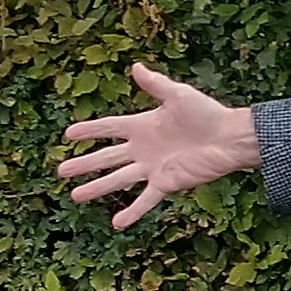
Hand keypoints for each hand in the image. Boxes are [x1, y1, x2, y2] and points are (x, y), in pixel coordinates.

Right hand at [56, 63, 259, 228]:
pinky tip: (116, 223)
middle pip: (107, 157)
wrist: (230, 138)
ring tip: (75, 196)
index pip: (109, 128)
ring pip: (119, 179)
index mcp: (143, 125)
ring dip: (97, 187)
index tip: (68, 135)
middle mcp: (143, 148)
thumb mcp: (178, 95)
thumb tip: (135, 67)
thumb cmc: (207, 113)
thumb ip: (155, 84)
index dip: (89, 130)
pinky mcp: (166, 182)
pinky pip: (146, 199)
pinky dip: (133, 211)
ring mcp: (153, 167)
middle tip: (60, 170)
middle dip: (84, 163)